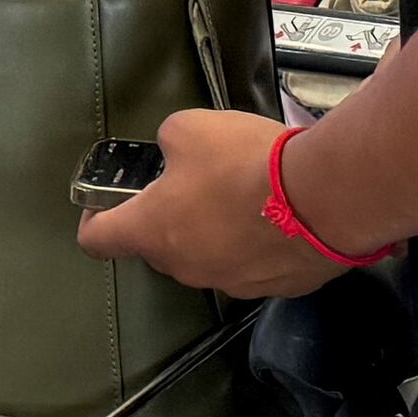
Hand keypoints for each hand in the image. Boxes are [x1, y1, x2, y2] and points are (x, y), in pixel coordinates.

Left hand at [77, 105, 340, 300]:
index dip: (95, 220)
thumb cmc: (245, 164)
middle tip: (199, 185)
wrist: (323, 197)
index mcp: (152, 231)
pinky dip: (259, 246)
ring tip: (249, 199)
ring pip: (209, 257)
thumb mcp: (191, 128)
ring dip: (218, 233)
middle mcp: (184, 267)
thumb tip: (175, 151)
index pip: (96, 241)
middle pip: (160, 247)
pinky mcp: (274, 288)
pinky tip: (282, 219)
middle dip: (172, 218)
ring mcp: (230, 283)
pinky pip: (255, 266)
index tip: (106, 205)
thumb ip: (169, 141)